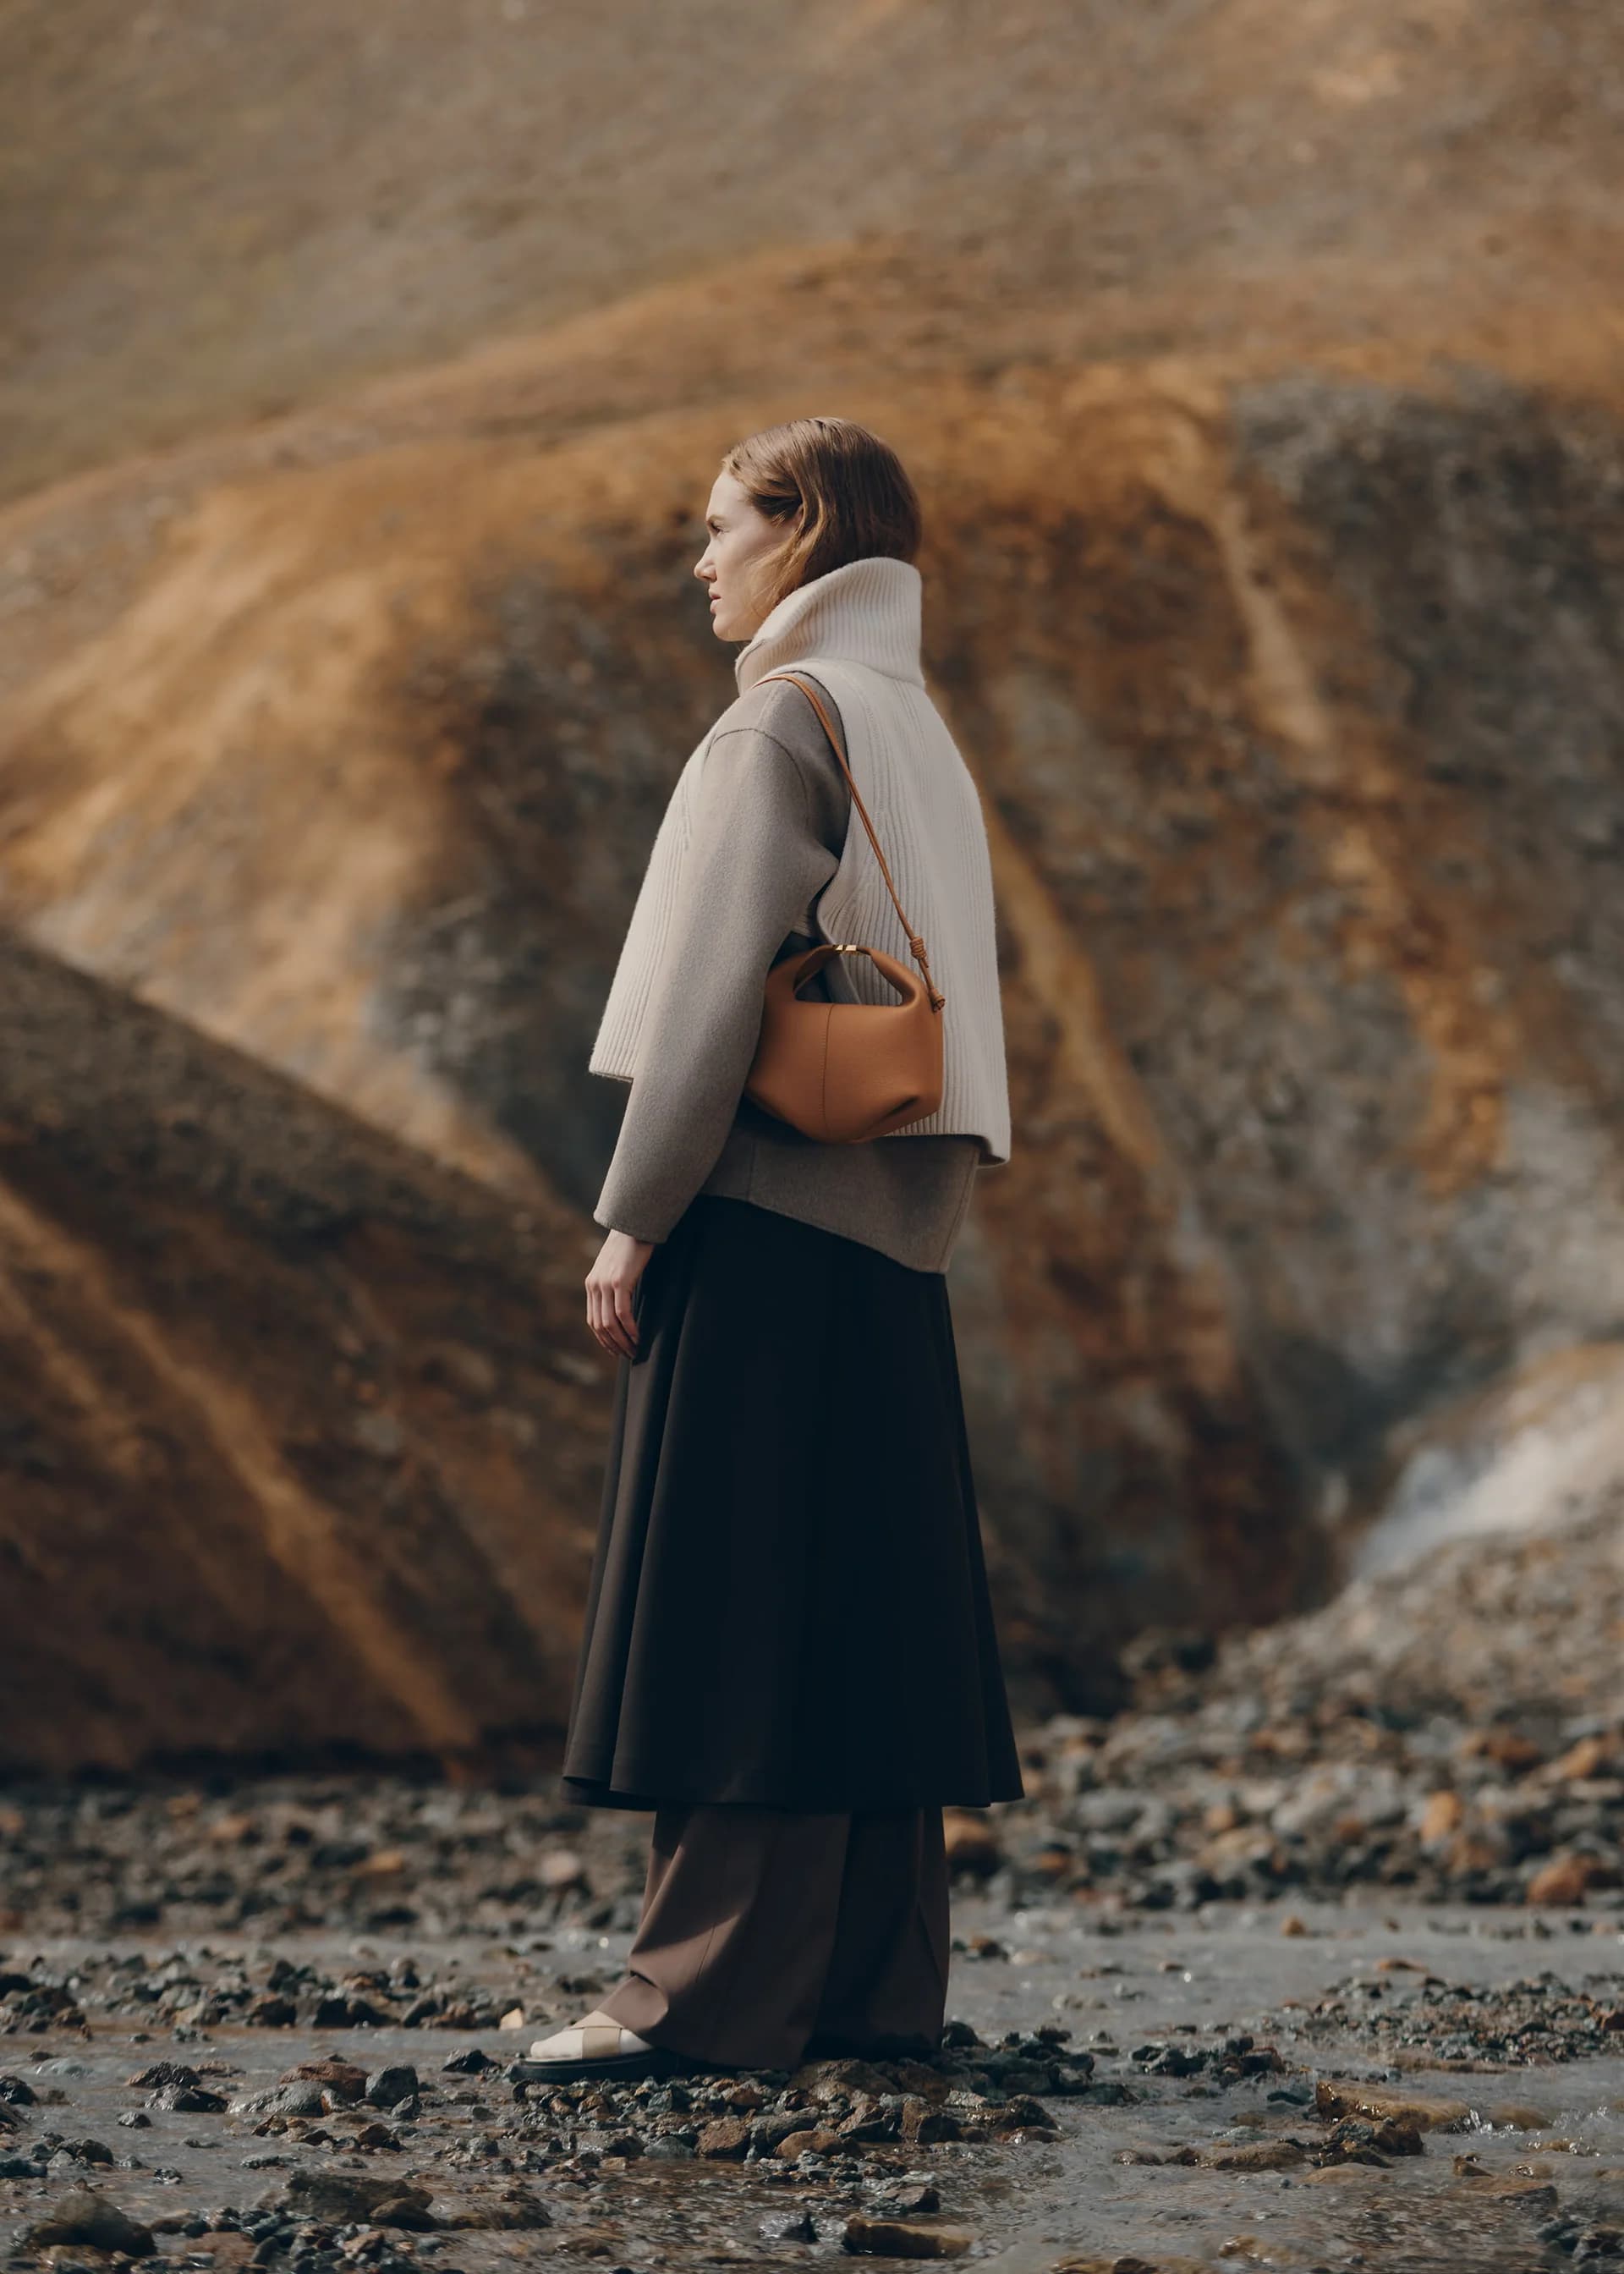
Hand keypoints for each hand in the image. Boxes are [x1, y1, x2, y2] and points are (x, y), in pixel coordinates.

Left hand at [587, 1228, 655, 1358]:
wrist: (634, 1224)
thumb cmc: (630, 1246)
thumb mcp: (615, 1267)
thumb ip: (614, 1284)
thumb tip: (622, 1304)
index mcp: (591, 1284)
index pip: (593, 1320)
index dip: (603, 1339)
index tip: (616, 1350)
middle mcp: (594, 1286)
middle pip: (600, 1325)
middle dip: (613, 1344)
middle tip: (628, 1355)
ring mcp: (605, 1284)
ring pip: (610, 1323)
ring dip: (622, 1341)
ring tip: (634, 1350)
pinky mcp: (619, 1281)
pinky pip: (622, 1313)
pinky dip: (630, 1329)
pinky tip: (638, 1336)